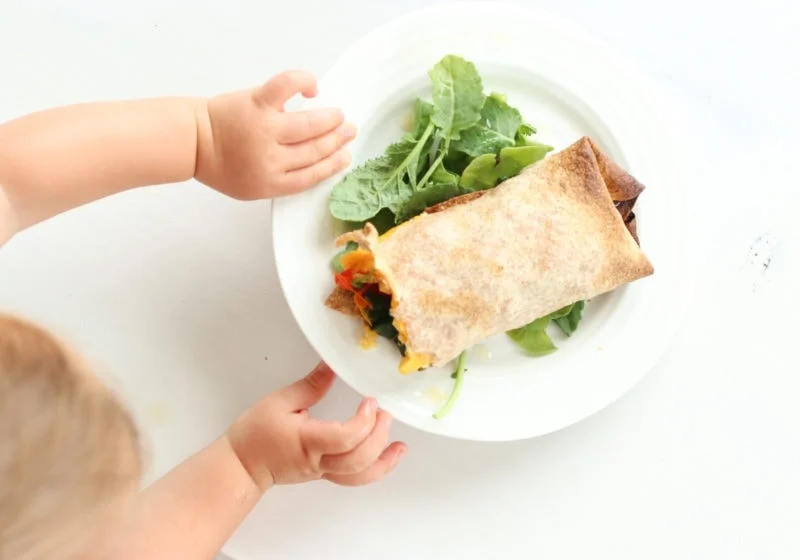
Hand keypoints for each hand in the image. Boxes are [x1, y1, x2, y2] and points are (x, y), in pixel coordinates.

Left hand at [195, 71, 354, 199]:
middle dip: (337, 140)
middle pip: (316, 149)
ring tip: (338, 115)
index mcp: (272, 182)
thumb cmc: (221, 164)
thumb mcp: (252, 186)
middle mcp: (272, 158)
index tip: (346, 156)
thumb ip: (280, 179)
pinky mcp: (257, 103)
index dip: (334, 164)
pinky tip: (312, 88)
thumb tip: (313, 163)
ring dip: (330, 119)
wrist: (192, 142)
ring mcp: (265, 129)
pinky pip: (287, 86)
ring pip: (310, 124)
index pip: (314, 175)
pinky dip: (304, 82)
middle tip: (349, 130)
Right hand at [226, 362, 405, 490]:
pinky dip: (375, 469)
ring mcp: (322, 471)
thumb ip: (311, 385)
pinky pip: (354, 478)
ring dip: (384, 460)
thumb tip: (332, 364)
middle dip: (377, 436)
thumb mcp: (280, 401)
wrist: (241, 466)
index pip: (344, 438)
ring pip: (359, 476)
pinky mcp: (324, 474)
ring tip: (400, 446)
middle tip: (384, 413)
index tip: (369, 401)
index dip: (363, 421)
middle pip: (357, 459)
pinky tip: (386, 457)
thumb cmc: (255, 434)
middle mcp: (318, 461)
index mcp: (307, 441)